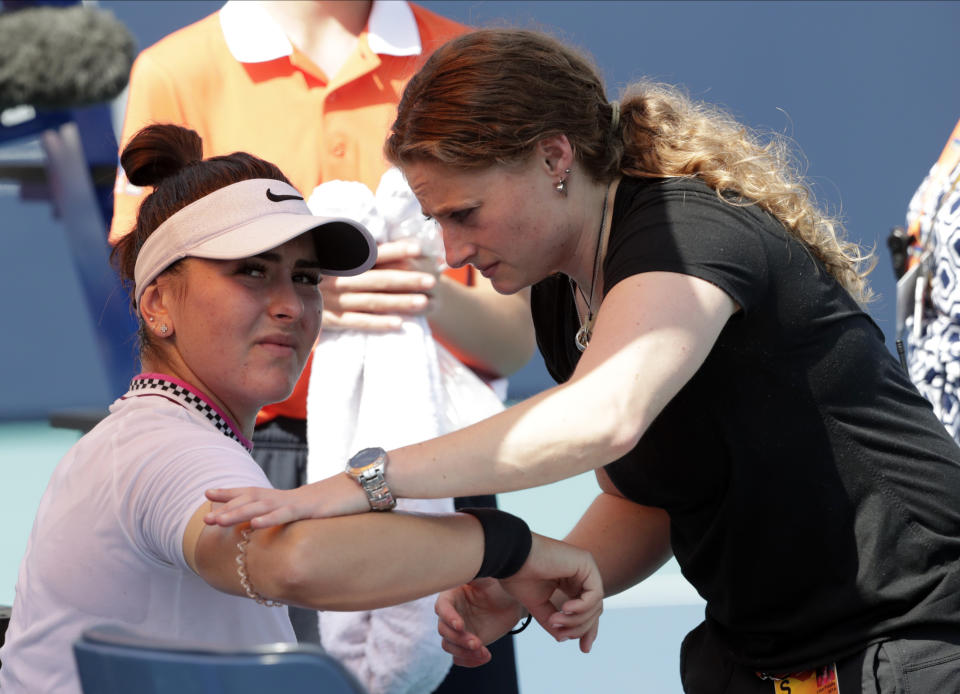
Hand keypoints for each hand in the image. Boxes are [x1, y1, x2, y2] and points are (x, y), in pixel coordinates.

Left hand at [204, 473, 368, 527]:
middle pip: (253, 497)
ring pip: (263, 507)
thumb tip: (302, 524)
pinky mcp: (313, 509)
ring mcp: (301, 501)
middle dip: (227, 502)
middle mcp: (292, 496)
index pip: (257, 492)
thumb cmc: (351, 497)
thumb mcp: (325, 509)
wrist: (371, 482)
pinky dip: (270, 519)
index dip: (233, 493)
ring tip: (217, 520)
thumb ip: (310, 515)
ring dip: (238, 513)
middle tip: (204, 506)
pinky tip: (254, 524)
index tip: (210, 494)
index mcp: (293, 497)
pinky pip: (288, 514)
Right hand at [320, 240, 441, 331]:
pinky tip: (399, 323)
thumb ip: (353, 249)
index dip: (396, 250)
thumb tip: (387, 239)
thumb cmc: (316, 269)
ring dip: (399, 302)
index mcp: (339, 260)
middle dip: (407, 280)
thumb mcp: (328, 254)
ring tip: (424, 302)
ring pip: (372, 302)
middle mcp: (337, 279)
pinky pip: (358, 322)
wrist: (285, 293)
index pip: (372, 254)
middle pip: (378, 280)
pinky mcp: (331, 320)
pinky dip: (379, 323)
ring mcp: (334, 301)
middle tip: (432, 281)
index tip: (419, 249)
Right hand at [435, 578, 525, 666]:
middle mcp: (452, 614)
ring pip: (449, 646)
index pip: (442, 607)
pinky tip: (485, 657)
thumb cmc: (498, 585)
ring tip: (483, 652)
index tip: (461, 625)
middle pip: (444, 631)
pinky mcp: (466, 644)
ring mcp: (459, 631)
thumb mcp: (488, 577)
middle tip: (477, 643)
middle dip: (459, 639)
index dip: (448, 617)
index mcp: (452, 595)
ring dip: (464, 652)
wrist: (511, 601)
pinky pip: (460, 658)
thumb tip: (468, 566)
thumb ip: (475, 574)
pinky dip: (469, 661)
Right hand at [501, 534, 602, 652]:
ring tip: (555, 620)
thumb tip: (564, 638)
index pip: (587, 609)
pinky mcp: (586, 562)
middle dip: (582, 628)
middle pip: (594, 609)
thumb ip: (554, 620)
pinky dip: (582, 607)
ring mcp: (584, 566)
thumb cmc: (518, 576)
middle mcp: (580, 572)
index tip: (584, 649)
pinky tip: (565, 608)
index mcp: (569, 580)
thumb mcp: (538, 605)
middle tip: (563, 635)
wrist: (510, 557)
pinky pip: (595, 594)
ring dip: (576, 619)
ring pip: (595, 605)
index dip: (587, 630)